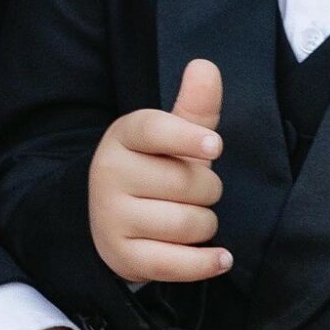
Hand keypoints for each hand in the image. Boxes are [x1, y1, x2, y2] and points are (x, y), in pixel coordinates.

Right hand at [89, 57, 232, 283]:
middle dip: (207, 189)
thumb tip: (205, 66)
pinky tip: (219, 257)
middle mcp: (109, 173)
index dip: (186, 136)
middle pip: (188, 182)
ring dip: (204, 225)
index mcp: (122, 137)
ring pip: (188, 224)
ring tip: (191, 218)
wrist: (111, 219)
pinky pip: (177, 264)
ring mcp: (112, 216)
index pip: (153, 129)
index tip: (214, 145)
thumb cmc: (152, 170)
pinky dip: (206, 263)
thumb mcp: (169, 138)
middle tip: (192, 190)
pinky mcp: (123, 256)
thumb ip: (193, 107)